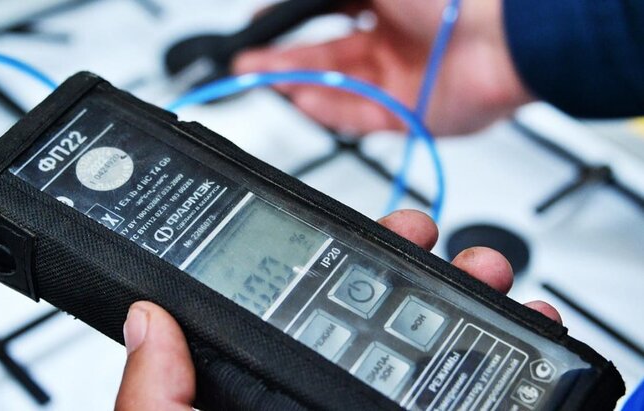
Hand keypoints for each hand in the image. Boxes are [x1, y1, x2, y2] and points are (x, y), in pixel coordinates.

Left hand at [114, 210, 559, 409]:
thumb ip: (155, 402)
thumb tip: (146, 321)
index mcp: (271, 404)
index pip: (314, 318)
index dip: (352, 266)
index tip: (384, 235)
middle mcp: (330, 409)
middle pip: (390, 331)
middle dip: (430, 282)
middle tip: (454, 252)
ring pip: (442, 369)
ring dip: (482, 325)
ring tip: (500, 290)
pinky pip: (473, 410)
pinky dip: (514, 387)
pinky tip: (532, 362)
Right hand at [233, 0, 532, 135]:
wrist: (507, 39)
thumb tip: (292, 3)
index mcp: (388, 4)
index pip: (326, 14)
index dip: (289, 23)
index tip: (257, 28)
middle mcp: (392, 40)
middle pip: (324, 55)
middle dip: (283, 58)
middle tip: (246, 64)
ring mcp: (399, 78)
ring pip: (335, 86)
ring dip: (296, 83)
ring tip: (260, 81)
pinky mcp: (407, 112)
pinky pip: (356, 115)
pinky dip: (327, 109)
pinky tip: (300, 100)